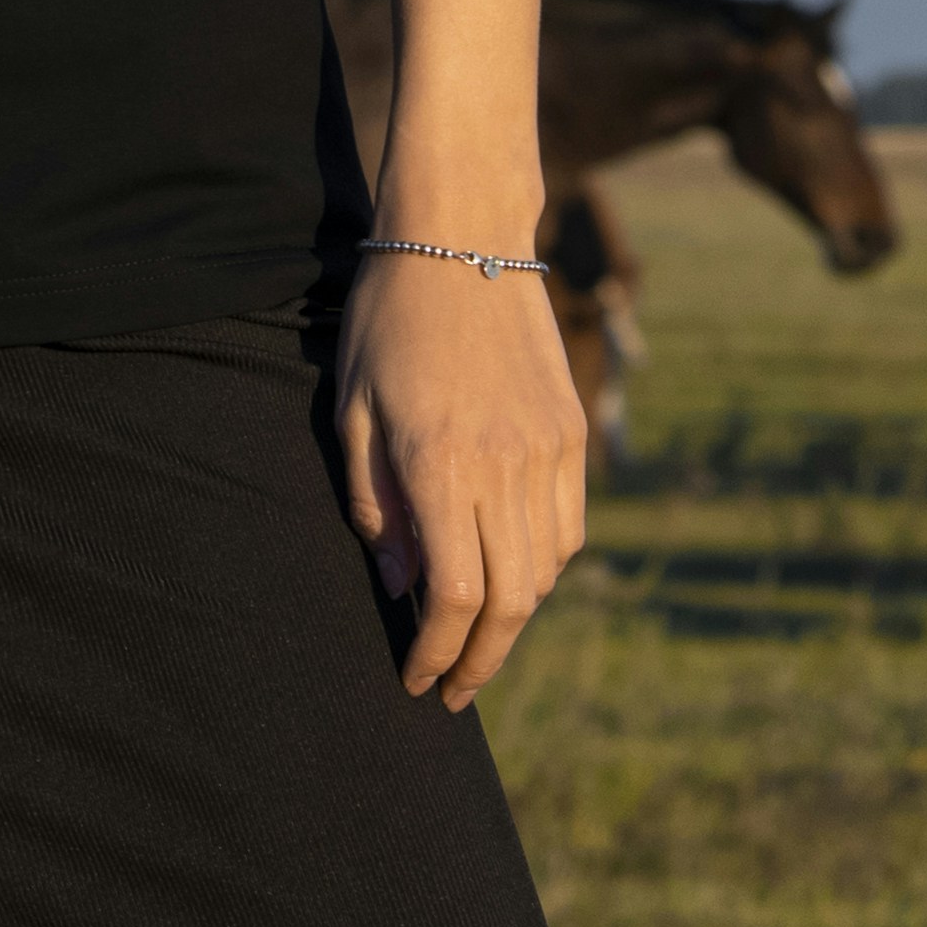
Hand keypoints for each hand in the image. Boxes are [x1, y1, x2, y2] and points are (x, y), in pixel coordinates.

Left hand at [338, 248, 588, 708]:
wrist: (462, 236)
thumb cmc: (388, 319)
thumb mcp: (354, 410)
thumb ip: (377, 504)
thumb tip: (401, 584)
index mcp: (441, 463)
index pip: (452, 595)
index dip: (437, 653)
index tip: (418, 682)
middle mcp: (505, 465)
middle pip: (508, 601)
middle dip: (479, 659)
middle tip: (453, 690)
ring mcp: (549, 449)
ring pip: (545, 571)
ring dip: (511, 619)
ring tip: (475, 640)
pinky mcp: (572, 433)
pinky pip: (568, 527)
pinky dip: (542, 568)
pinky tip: (511, 578)